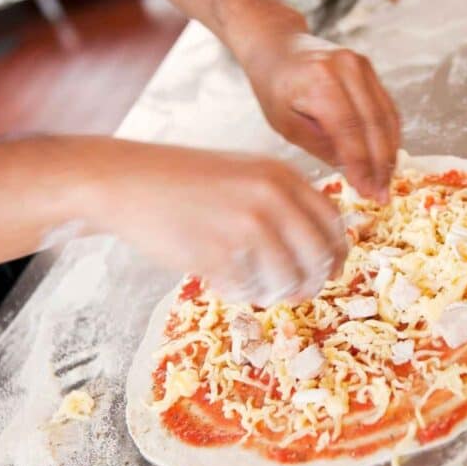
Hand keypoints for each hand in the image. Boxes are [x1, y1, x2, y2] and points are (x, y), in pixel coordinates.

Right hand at [92, 144, 347, 305]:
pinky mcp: (218, 254)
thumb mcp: (246, 173)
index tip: (330, 270)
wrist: (129, 181)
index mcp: (282, 176)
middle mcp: (271, 199)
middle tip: (296, 292)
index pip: (332, 223)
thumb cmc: (186, 181)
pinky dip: (239, 292)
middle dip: (311, 281)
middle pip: (317, 257)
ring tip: (253, 285)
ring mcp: (245, 227)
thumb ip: (283, 200)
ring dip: (274, 292)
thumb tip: (320, 251)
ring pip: (286, 280)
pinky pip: (247, 290)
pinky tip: (221, 280)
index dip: (336, 253)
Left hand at [244, 34, 400, 202]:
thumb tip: (355, 171)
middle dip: (380, 165)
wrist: (278, 47)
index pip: (350, 130)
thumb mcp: (285, 124)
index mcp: (320, 81)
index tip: (366, 191)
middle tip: (382, 195)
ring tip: (386, 183)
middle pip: (374, 124)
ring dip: (390, 154)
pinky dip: (390, 136)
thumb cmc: (275, 88)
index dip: (361, 165)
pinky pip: (387, 107)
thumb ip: (320, 145)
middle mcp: (346, 68)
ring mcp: (361, 65)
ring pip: (387, 117)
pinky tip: (387, 160)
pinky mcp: (369, 69)